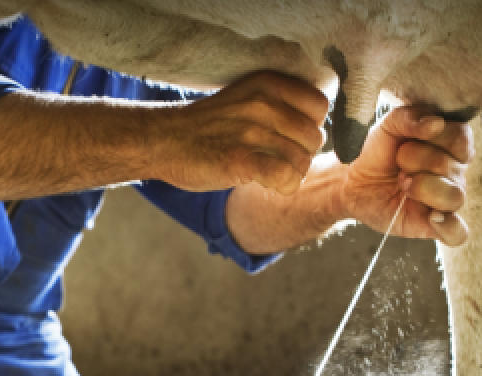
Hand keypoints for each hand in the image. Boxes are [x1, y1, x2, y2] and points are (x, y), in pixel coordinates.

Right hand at [152, 71, 328, 194]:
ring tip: (269, 173)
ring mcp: (251, 131)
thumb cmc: (207, 126)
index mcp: (267, 83)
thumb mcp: (246, 98)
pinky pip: (286, 177)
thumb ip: (280, 105)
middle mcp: (262, 103)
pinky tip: (267, 184)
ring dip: (291, 174)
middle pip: (314, 137)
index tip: (290, 137)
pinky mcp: (241, 160)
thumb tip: (317, 130)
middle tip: (277, 160)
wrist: (163, 140)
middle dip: (301, 154)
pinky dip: (284, 186)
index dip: (310, 126)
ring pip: (302, 160)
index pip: (319, 106)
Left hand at [342, 106, 472, 245]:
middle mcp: (455, 172)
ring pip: (455, 196)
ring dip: (423, 188)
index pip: (461, 137)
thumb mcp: (388, 125)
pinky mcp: (435, 225)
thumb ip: (410, 117)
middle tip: (398, 166)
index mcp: (451, 144)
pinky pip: (457, 233)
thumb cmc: (376, 151)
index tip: (407, 141)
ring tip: (403, 185)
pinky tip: (431, 217)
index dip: (433, 138)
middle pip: (450, 166)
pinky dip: (449, 227)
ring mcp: (446, 199)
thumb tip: (436, 123)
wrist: (352, 181)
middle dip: (415, 162)